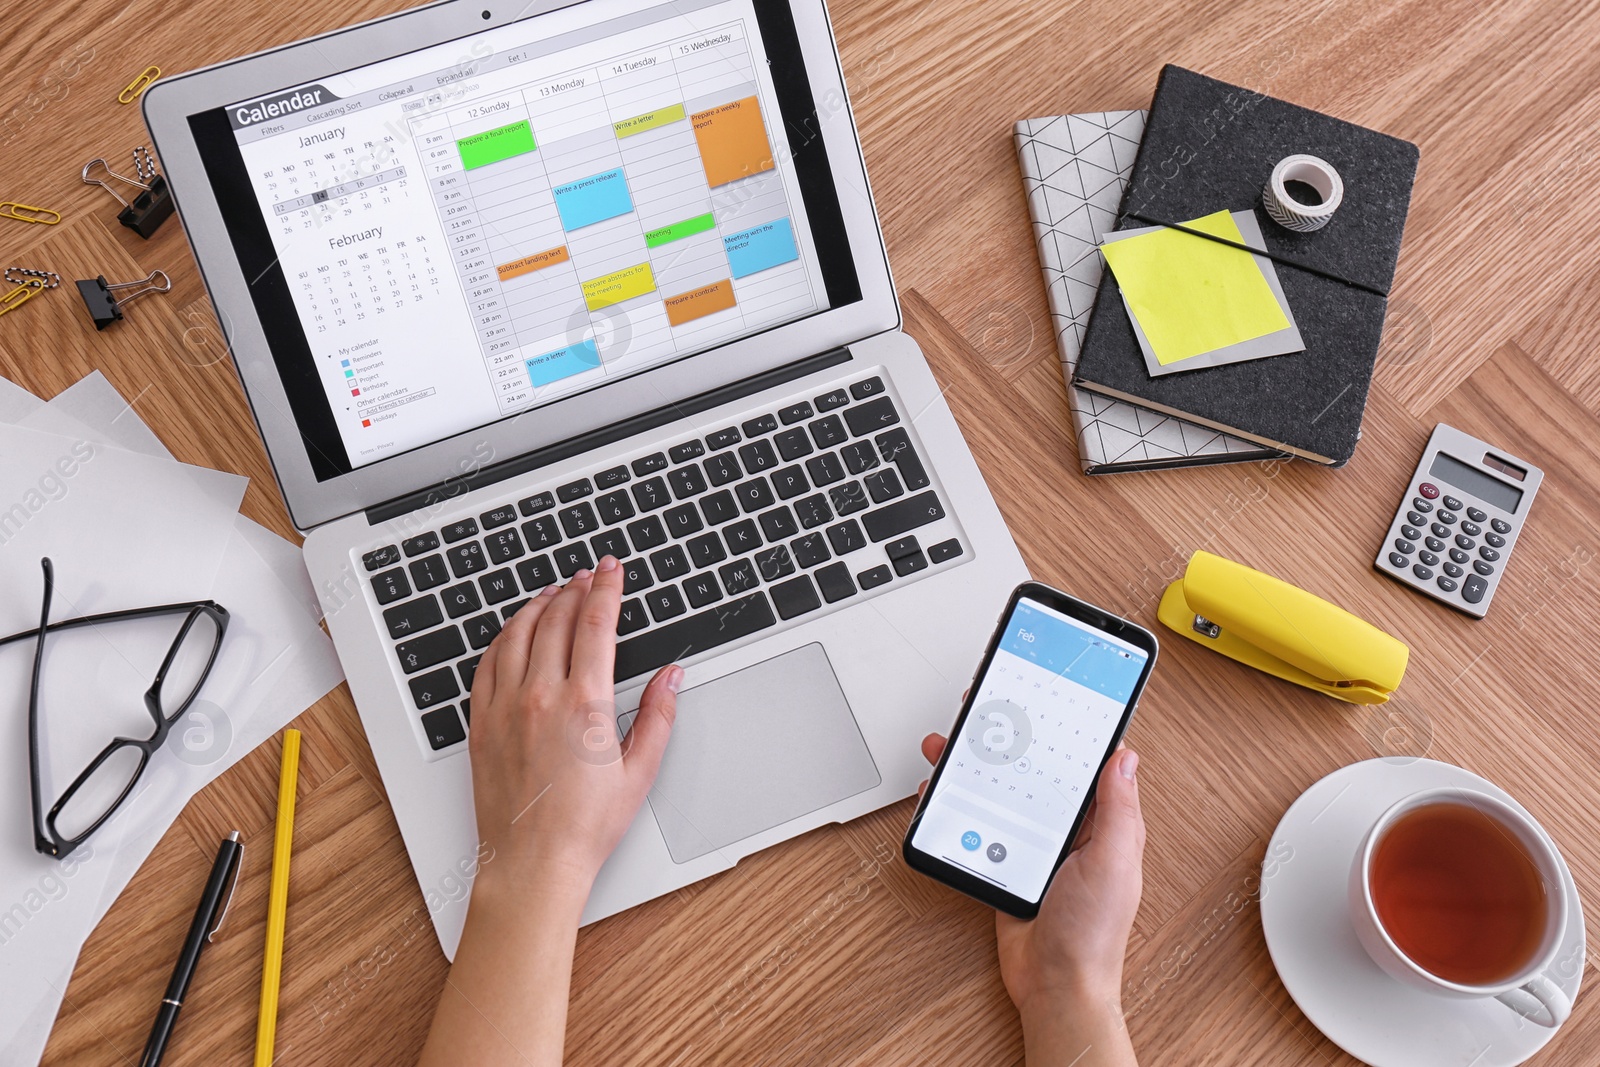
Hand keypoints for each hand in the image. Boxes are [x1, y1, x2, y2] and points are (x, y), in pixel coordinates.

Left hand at [468, 557, 680, 897]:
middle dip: (576, 589)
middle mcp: (539, 697)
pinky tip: (514, 634)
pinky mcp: (481, 725)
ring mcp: (505, 708)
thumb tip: (671, 676)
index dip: (606, 588)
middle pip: (557, 620)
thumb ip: (658, 715)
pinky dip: (503, 638)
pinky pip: (487, 664)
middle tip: (588, 575)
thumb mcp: (639, 771)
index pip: (596, 623)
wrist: (532, 865)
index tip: (611, 569)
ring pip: (517, 634)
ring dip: (538, 606)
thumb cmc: (585, 827)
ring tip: (553, 593)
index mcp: (583, 704)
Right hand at [918, 734, 1144, 1014]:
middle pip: (1032, 768)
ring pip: (999, 790)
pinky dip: (957, 804)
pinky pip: (979, 823)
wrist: (1054, 986)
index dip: (1063, 727)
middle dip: (1006, 737)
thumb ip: (1116, 810)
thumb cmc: (1093, 935)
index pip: (1082, 761)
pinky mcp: (1003, 861)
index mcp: (1098, 821)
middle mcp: (1065, 827)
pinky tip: (940, 792)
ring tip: (948, 744)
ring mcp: (1031, 843)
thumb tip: (1125, 757)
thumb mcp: (1113, 863)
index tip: (1043, 697)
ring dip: (974, 765)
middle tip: (981, 709)